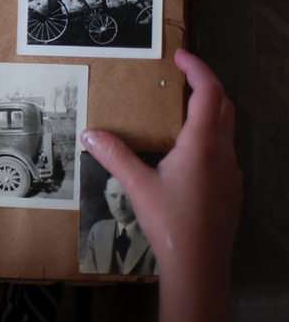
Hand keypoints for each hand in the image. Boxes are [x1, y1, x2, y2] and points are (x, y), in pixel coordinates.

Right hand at [81, 49, 239, 277]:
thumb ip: (114, 155)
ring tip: (179, 112)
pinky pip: (224, 151)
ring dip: (208, 111)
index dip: (198, 68)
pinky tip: (185, 153)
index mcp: (202, 145)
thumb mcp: (136, 186)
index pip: (208, 92)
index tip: (181, 56)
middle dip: (205, 86)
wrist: (199, 265)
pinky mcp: (231, 188)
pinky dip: (209, 137)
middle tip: (180, 78)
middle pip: (224, 105)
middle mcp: (222, 153)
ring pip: (226, 128)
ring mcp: (231, 172)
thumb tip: (90, 133)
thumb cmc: (171, 224)